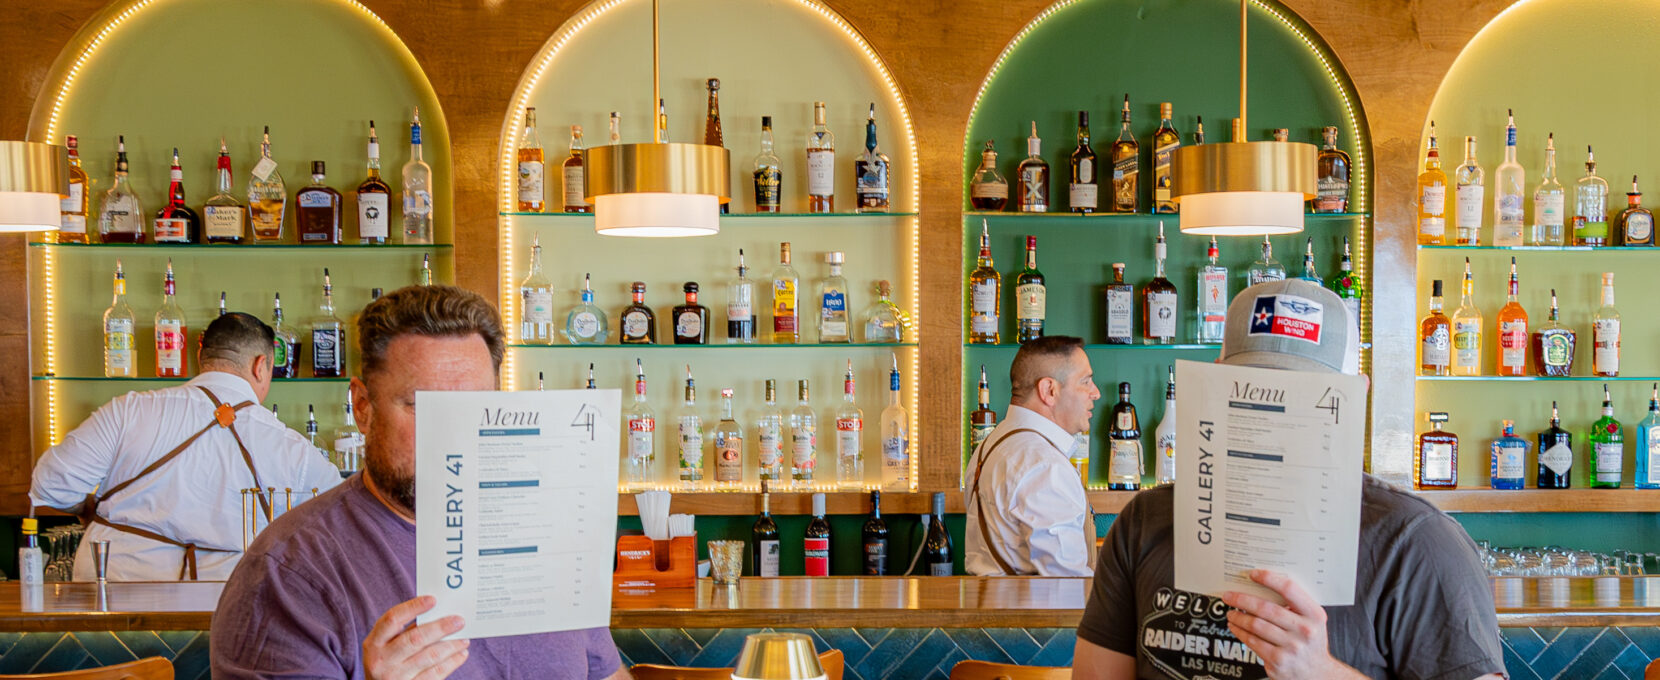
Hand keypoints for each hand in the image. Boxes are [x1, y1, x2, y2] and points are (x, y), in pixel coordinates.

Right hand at [363, 595, 469, 679]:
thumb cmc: (387, 662)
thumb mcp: (386, 647)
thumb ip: (405, 631)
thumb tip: (439, 614)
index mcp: (374, 643)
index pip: (392, 619)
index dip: (413, 607)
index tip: (433, 599)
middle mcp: (381, 660)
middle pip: (415, 638)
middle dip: (440, 628)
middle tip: (459, 620)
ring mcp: (395, 677)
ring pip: (429, 656)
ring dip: (451, 645)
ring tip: (464, 639)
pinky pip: (435, 674)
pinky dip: (451, 662)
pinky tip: (461, 654)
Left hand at [1221, 570, 1361, 679]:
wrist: (1317, 673)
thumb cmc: (1310, 641)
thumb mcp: (1312, 621)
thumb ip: (1295, 604)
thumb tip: (1262, 585)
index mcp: (1315, 615)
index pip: (1289, 589)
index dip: (1269, 579)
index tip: (1253, 574)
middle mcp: (1304, 631)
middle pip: (1266, 608)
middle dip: (1242, 599)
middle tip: (1229, 595)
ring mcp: (1291, 647)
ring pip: (1256, 625)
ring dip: (1238, 617)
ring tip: (1231, 612)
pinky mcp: (1278, 661)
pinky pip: (1253, 642)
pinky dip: (1240, 632)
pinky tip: (1235, 627)